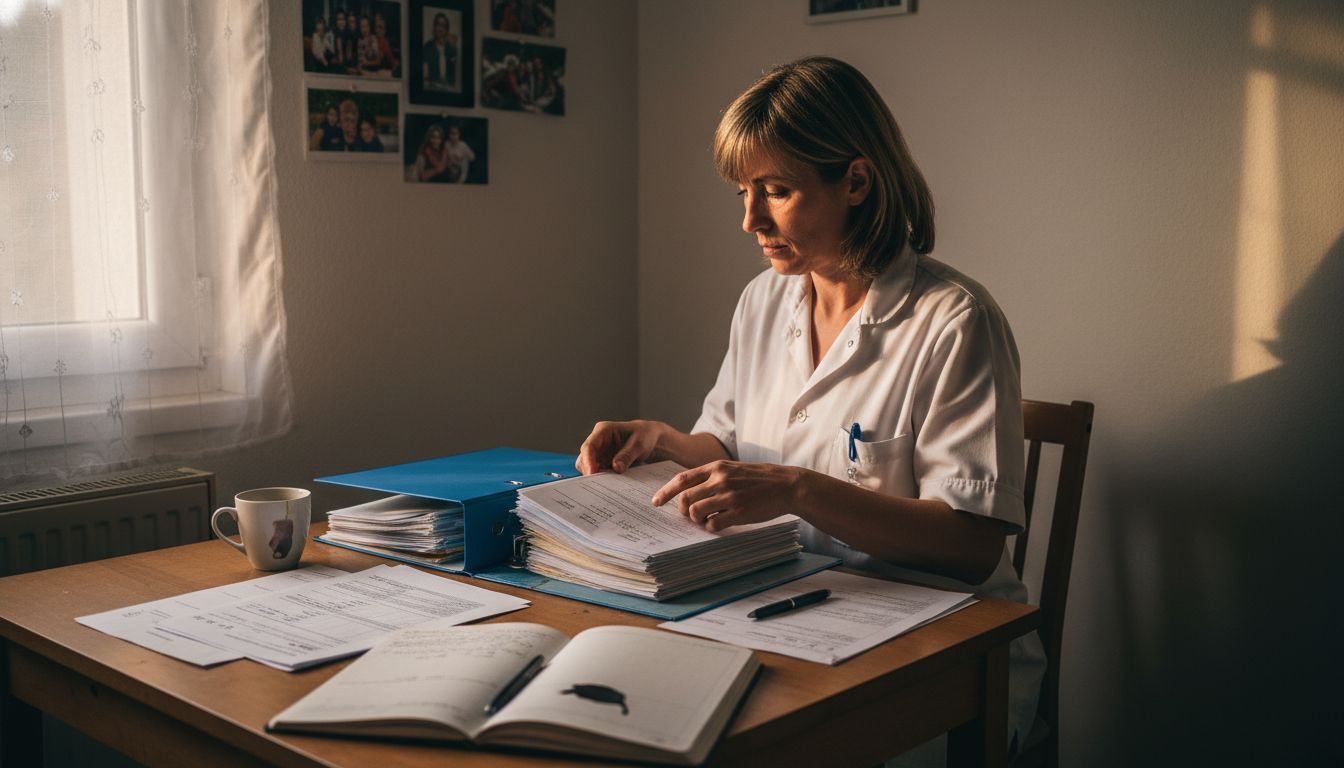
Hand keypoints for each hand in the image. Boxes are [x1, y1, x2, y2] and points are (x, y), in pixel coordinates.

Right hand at [575, 420, 666, 474]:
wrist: (650, 439)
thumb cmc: (644, 436)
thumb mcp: (639, 444)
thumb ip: (627, 455)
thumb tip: (616, 468)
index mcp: (603, 430)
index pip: (589, 446)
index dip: (588, 461)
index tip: (592, 474)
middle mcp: (597, 440)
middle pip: (584, 458)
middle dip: (590, 471)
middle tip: (600, 484)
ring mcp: (599, 451)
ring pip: (588, 466)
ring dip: (596, 475)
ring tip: (609, 483)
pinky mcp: (603, 461)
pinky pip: (597, 471)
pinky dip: (602, 478)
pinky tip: (611, 483)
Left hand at [651, 460, 808, 532]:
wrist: (787, 485)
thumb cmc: (760, 479)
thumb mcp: (734, 469)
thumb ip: (712, 477)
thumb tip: (689, 494)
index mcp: (716, 467)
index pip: (682, 479)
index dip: (666, 492)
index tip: (655, 502)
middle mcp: (720, 480)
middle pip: (685, 499)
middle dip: (682, 510)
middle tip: (690, 515)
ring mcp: (729, 496)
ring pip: (696, 512)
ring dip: (697, 520)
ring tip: (708, 519)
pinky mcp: (739, 511)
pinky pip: (713, 524)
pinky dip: (712, 527)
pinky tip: (721, 524)